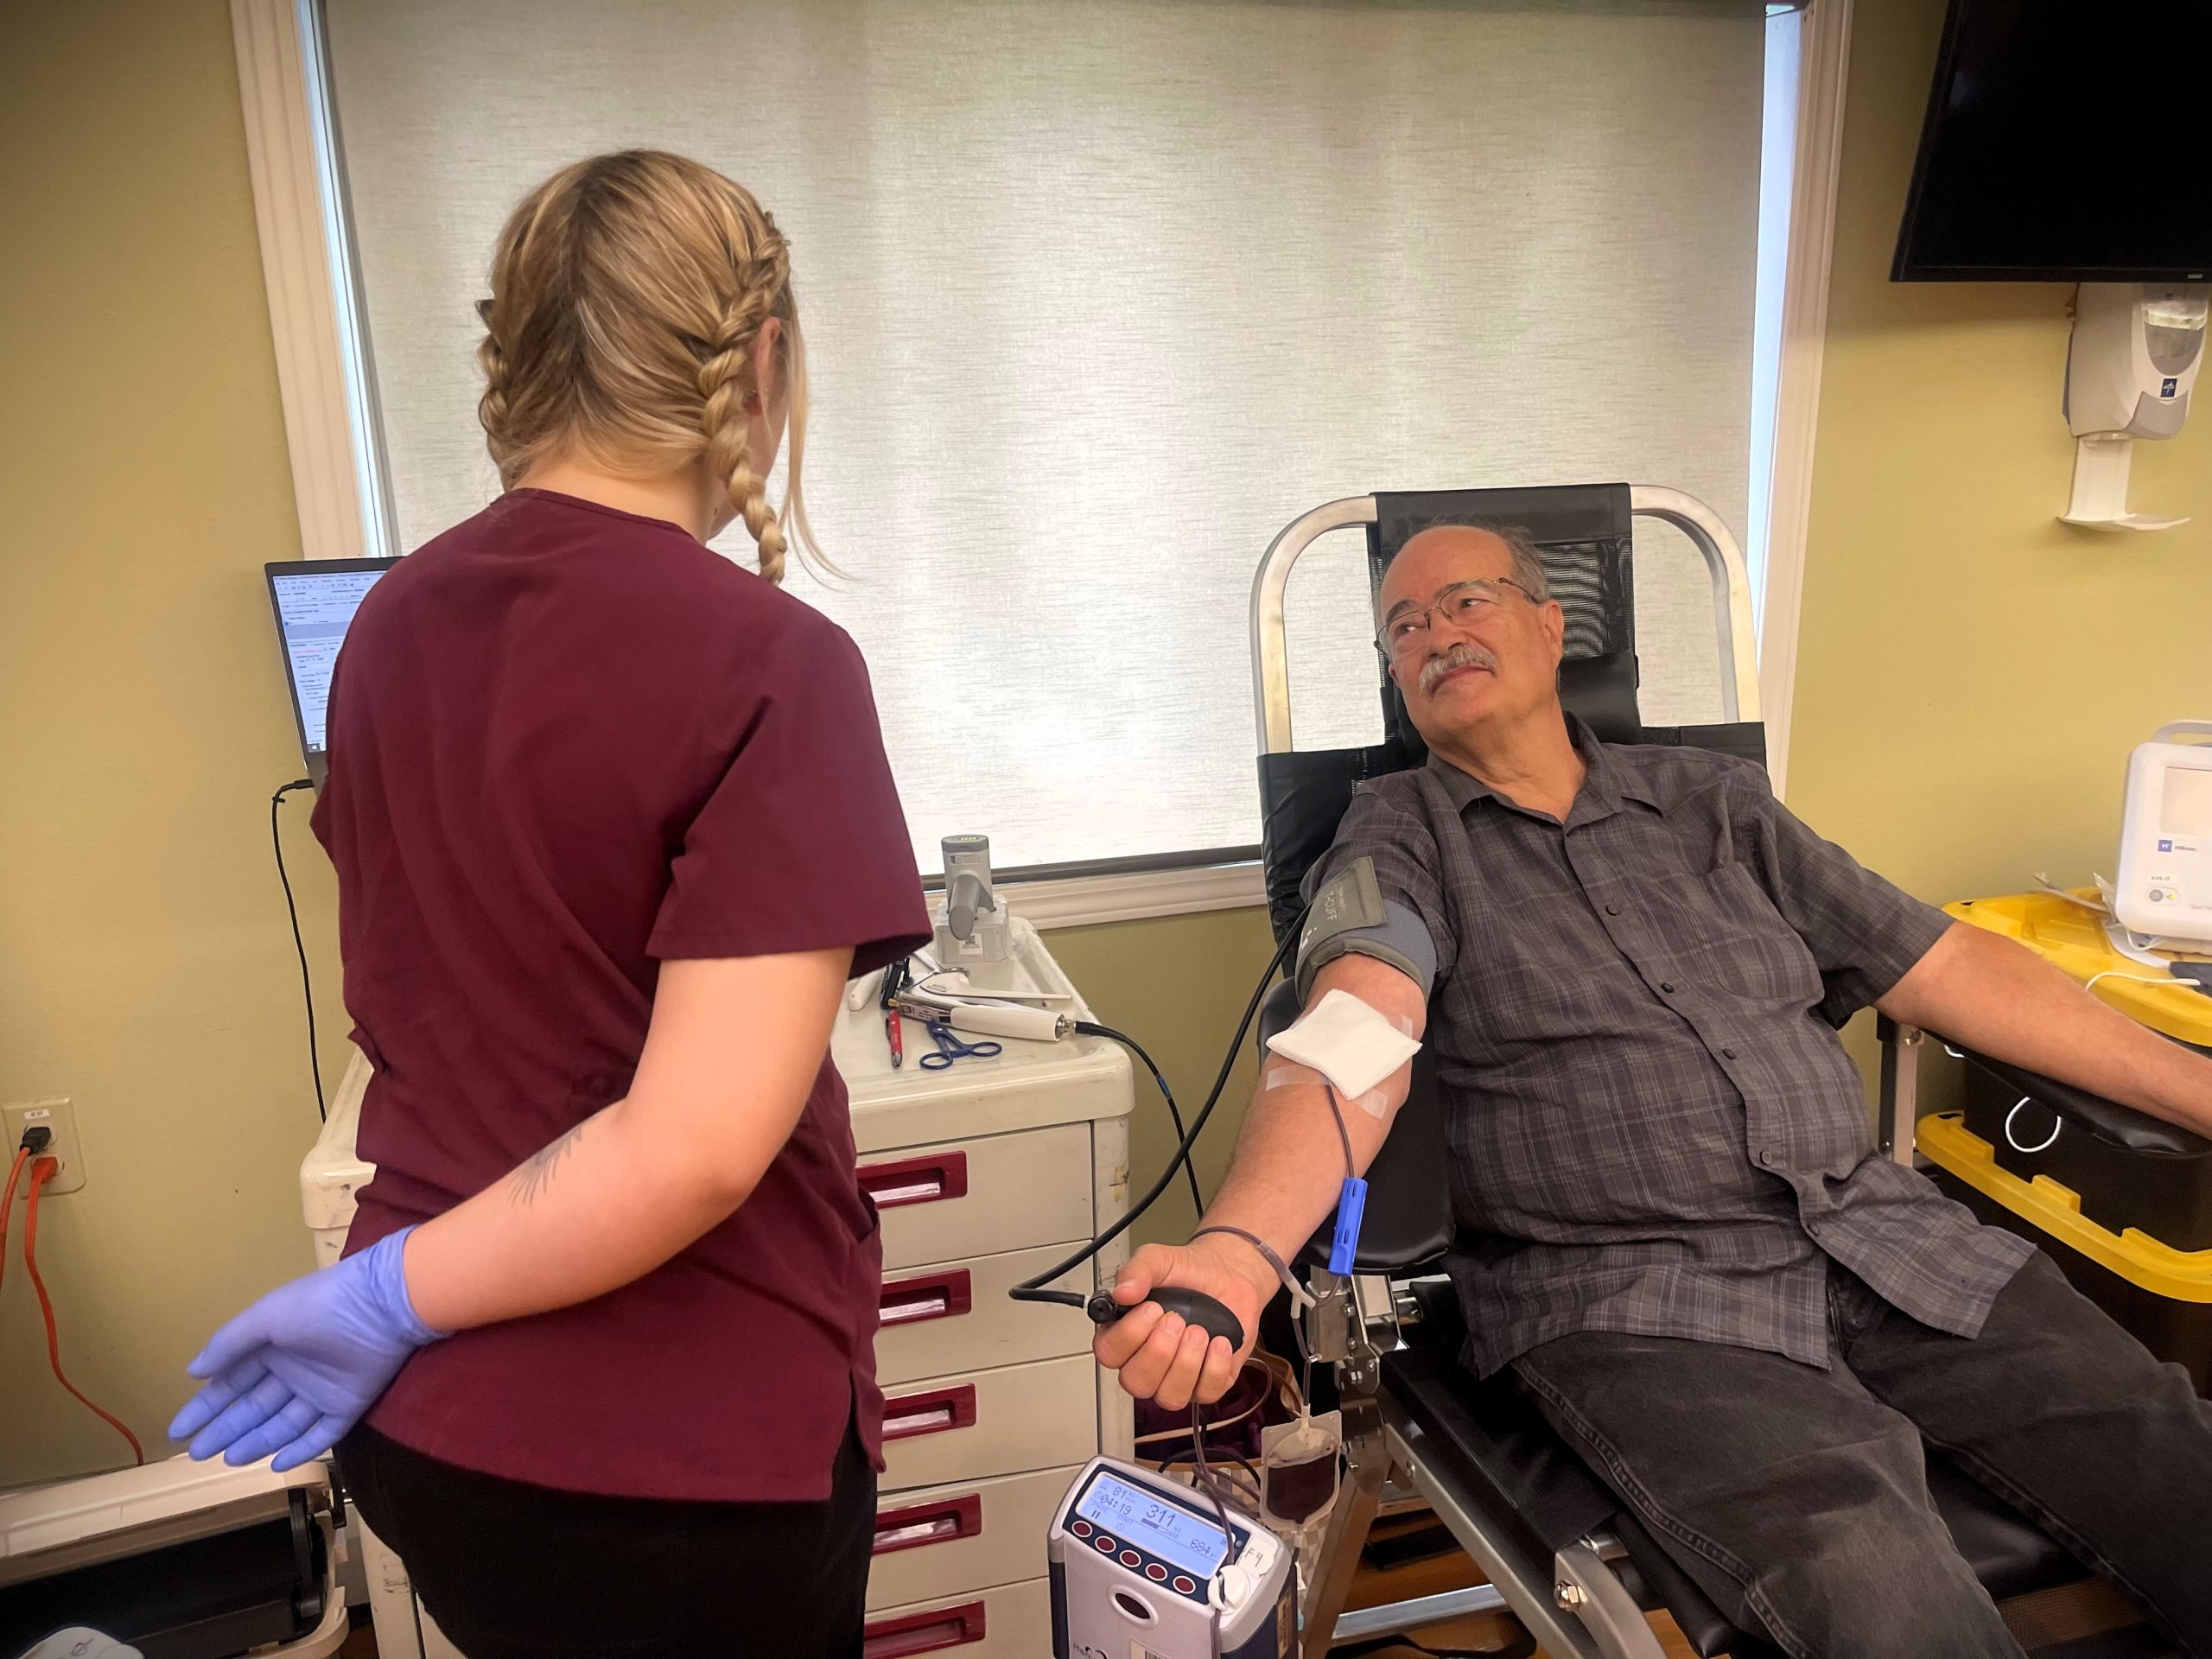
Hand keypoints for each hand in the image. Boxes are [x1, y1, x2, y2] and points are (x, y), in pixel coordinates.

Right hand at [170, 1227, 443, 1470]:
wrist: (382, 1304)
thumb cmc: (319, 1305)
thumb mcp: (266, 1317)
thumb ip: (230, 1344)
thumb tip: (192, 1371)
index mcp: (272, 1347)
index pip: (231, 1383)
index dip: (205, 1407)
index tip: (178, 1431)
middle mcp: (294, 1371)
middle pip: (253, 1408)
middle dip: (225, 1429)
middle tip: (197, 1453)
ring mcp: (322, 1390)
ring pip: (282, 1424)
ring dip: (255, 1442)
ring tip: (228, 1459)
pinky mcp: (349, 1404)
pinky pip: (321, 1433)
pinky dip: (300, 1449)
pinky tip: (275, 1464)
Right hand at [1093, 1233, 1275, 1410]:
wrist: (1228, 1275)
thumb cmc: (1189, 1272)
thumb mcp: (1159, 1260)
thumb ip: (1137, 1271)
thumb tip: (1121, 1292)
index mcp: (1125, 1333)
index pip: (1108, 1353)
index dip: (1129, 1336)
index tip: (1151, 1309)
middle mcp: (1146, 1361)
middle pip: (1135, 1383)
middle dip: (1158, 1352)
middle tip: (1176, 1320)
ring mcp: (1175, 1377)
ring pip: (1168, 1397)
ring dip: (1186, 1363)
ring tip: (1199, 1330)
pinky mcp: (1206, 1384)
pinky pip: (1206, 1393)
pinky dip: (1214, 1366)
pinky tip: (1218, 1341)